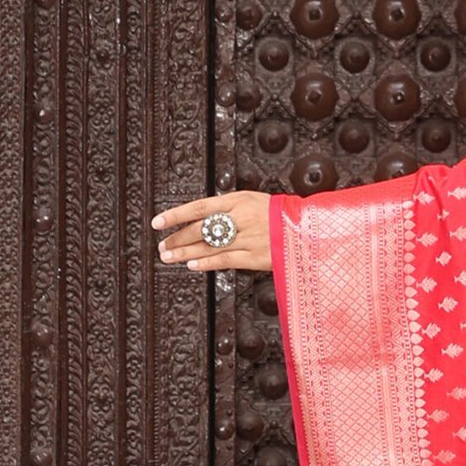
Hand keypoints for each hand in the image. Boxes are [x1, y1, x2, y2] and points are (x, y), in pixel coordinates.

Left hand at [151, 192, 272, 272]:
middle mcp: (241, 218)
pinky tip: (192, 265)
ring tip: (169, 257)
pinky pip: (225, 260)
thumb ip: (229, 208)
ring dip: (186, 253)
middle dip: (177, 238)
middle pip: (200, 229)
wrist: (308, 228)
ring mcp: (248, 238)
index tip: (158, 222)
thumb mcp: (254, 201)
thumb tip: (201, 218)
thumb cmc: (280, 214)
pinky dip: (206, 263)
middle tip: (162, 245)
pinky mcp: (256, 257)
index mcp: (238, 200)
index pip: (198, 207)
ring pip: (209, 246)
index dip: (176, 215)